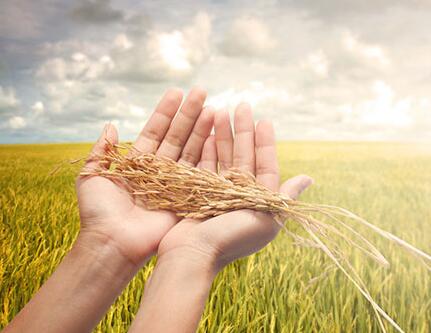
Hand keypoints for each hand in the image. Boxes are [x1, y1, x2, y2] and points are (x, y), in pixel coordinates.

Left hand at [76, 87, 213, 265]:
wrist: (113, 243)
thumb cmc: (98, 212)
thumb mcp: (92, 175)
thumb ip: (102, 150)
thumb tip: (110, 125)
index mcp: (138, 164)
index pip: (155, 132)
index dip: (165, 113)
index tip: (176, 92)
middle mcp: (159, 171)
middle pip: (176, 137)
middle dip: (188, 115)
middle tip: (202, 92)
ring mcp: (174, 183)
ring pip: (190, 150)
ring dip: (201, 129)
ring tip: (212, 108)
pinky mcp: (186, 196)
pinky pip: (198, 171)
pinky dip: (207, 153)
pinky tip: (216, 134)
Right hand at [157, 103, 312, 270]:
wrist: (193, 255)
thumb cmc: (231, 239)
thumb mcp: (265, 218)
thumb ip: (284, 197)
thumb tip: (308, 178)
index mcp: (259, 201)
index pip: (265, 164)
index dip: (265, 142)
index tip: (264, 119)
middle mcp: (240, 195)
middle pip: (243, 156)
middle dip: (242, 131)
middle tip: (241, 105)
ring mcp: (218, 192)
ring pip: (223, 157)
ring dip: (224, 135)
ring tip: (221, 111)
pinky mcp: (199, 192)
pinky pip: (205, 166)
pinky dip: (207, 149)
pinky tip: (209, 133)